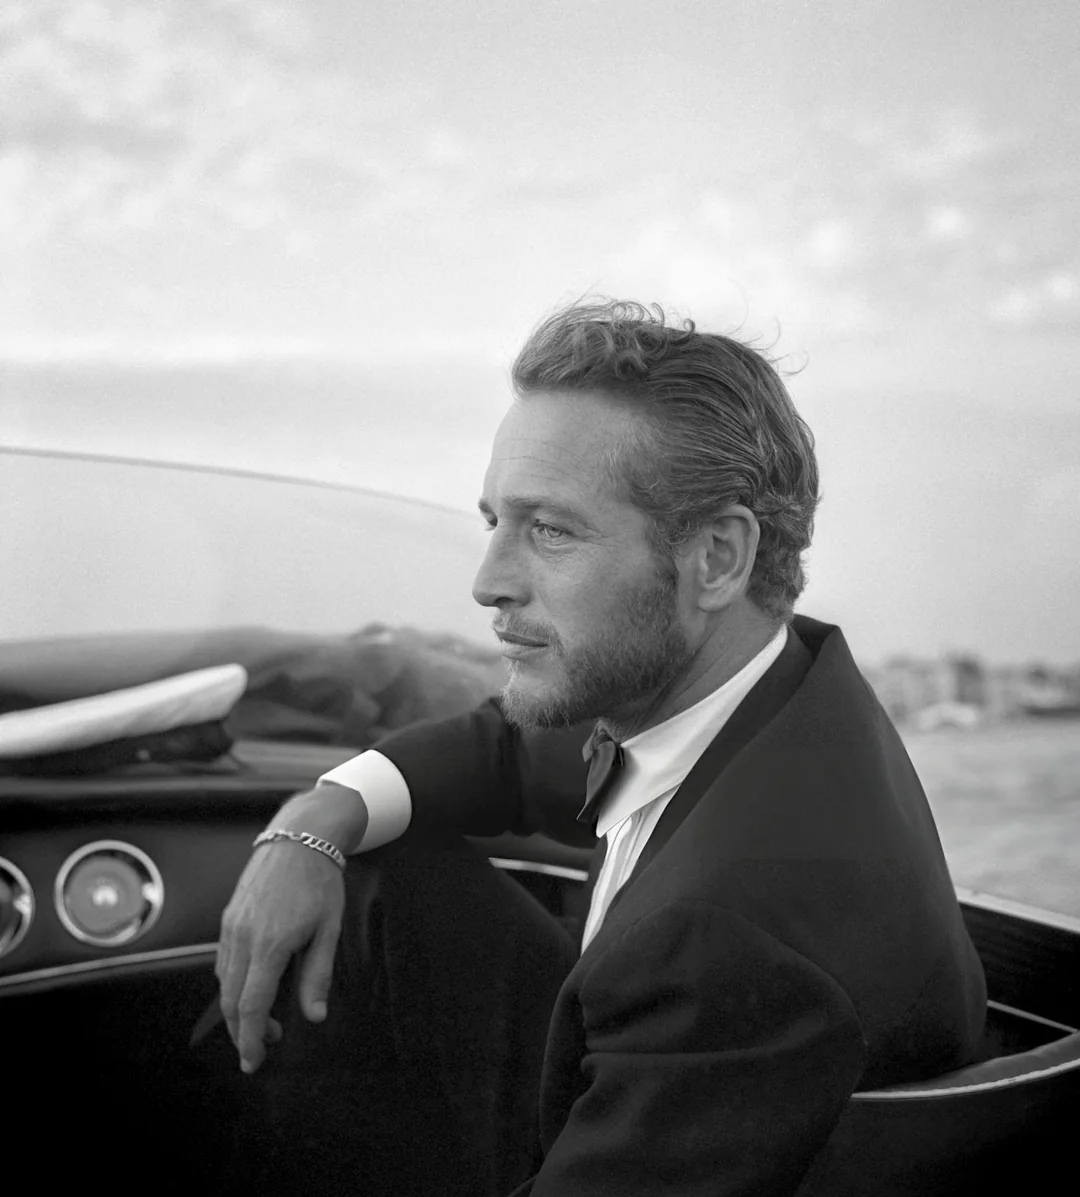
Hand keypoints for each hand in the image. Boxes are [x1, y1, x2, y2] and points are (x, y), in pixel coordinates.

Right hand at [216, 838, 344, 1073]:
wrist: (298, 837)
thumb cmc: (319, 881)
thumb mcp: (329, 928)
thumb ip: (318, 974)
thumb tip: (315, 1016)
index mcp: (271, 944)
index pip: (252, 1005)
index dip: (251, 1039)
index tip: (254, 1062)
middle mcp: (243, 937)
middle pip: (231, 1000)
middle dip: (242, 1032)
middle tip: (260, 1051)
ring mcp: (231, 926)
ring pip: (224, 982)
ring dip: (238, 1009)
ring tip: (264, 1022)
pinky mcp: (228, 918)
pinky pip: (224, 961)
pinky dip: (233, 984)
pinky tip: (252, 988)